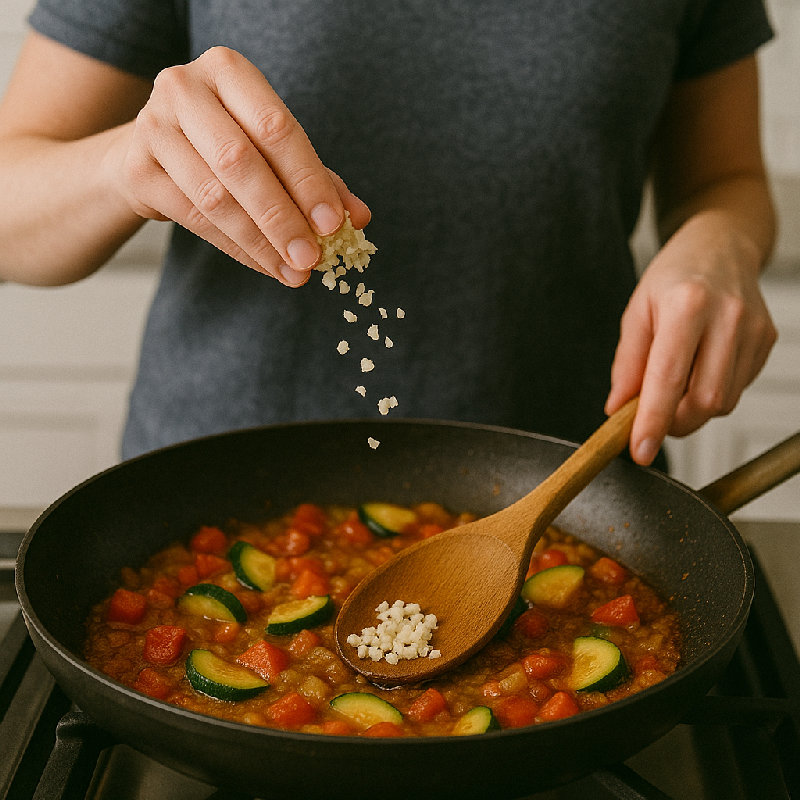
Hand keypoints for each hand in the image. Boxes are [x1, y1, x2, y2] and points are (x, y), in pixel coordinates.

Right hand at [116, 47, 369, 285]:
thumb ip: (317, 179)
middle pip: (241, 162)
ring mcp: (152, 127)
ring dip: (260, 242)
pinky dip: (237, 249)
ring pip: (215, 196)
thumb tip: (358, 217)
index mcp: (228, 70)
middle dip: (282, 217)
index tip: (334, 224)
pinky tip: (266, 266)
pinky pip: (193, 219)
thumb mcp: (274, 152)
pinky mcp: (138, 170)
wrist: (152, 151)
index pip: (276, 127)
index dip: (307, 180)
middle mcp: (184, 88)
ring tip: (294, 272)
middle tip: (312, 258)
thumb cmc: (227, 145)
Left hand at [606, 212, 776, 465]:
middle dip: (673, 423)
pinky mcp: (767, 340)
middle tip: (651, 417)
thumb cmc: (673, 278)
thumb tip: (618, 410)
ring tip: (673, 387)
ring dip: (691, 411)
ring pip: (723, 402)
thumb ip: (628, 365)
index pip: (668, 379)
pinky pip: (737, 388)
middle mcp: (727, 317)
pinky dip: (711, 393)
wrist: (721, 246)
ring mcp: (754, 330)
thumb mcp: (637, 312)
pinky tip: (699, 369)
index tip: (639, 450)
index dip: (652, 421)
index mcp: (687, 306)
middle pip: (704, 401)